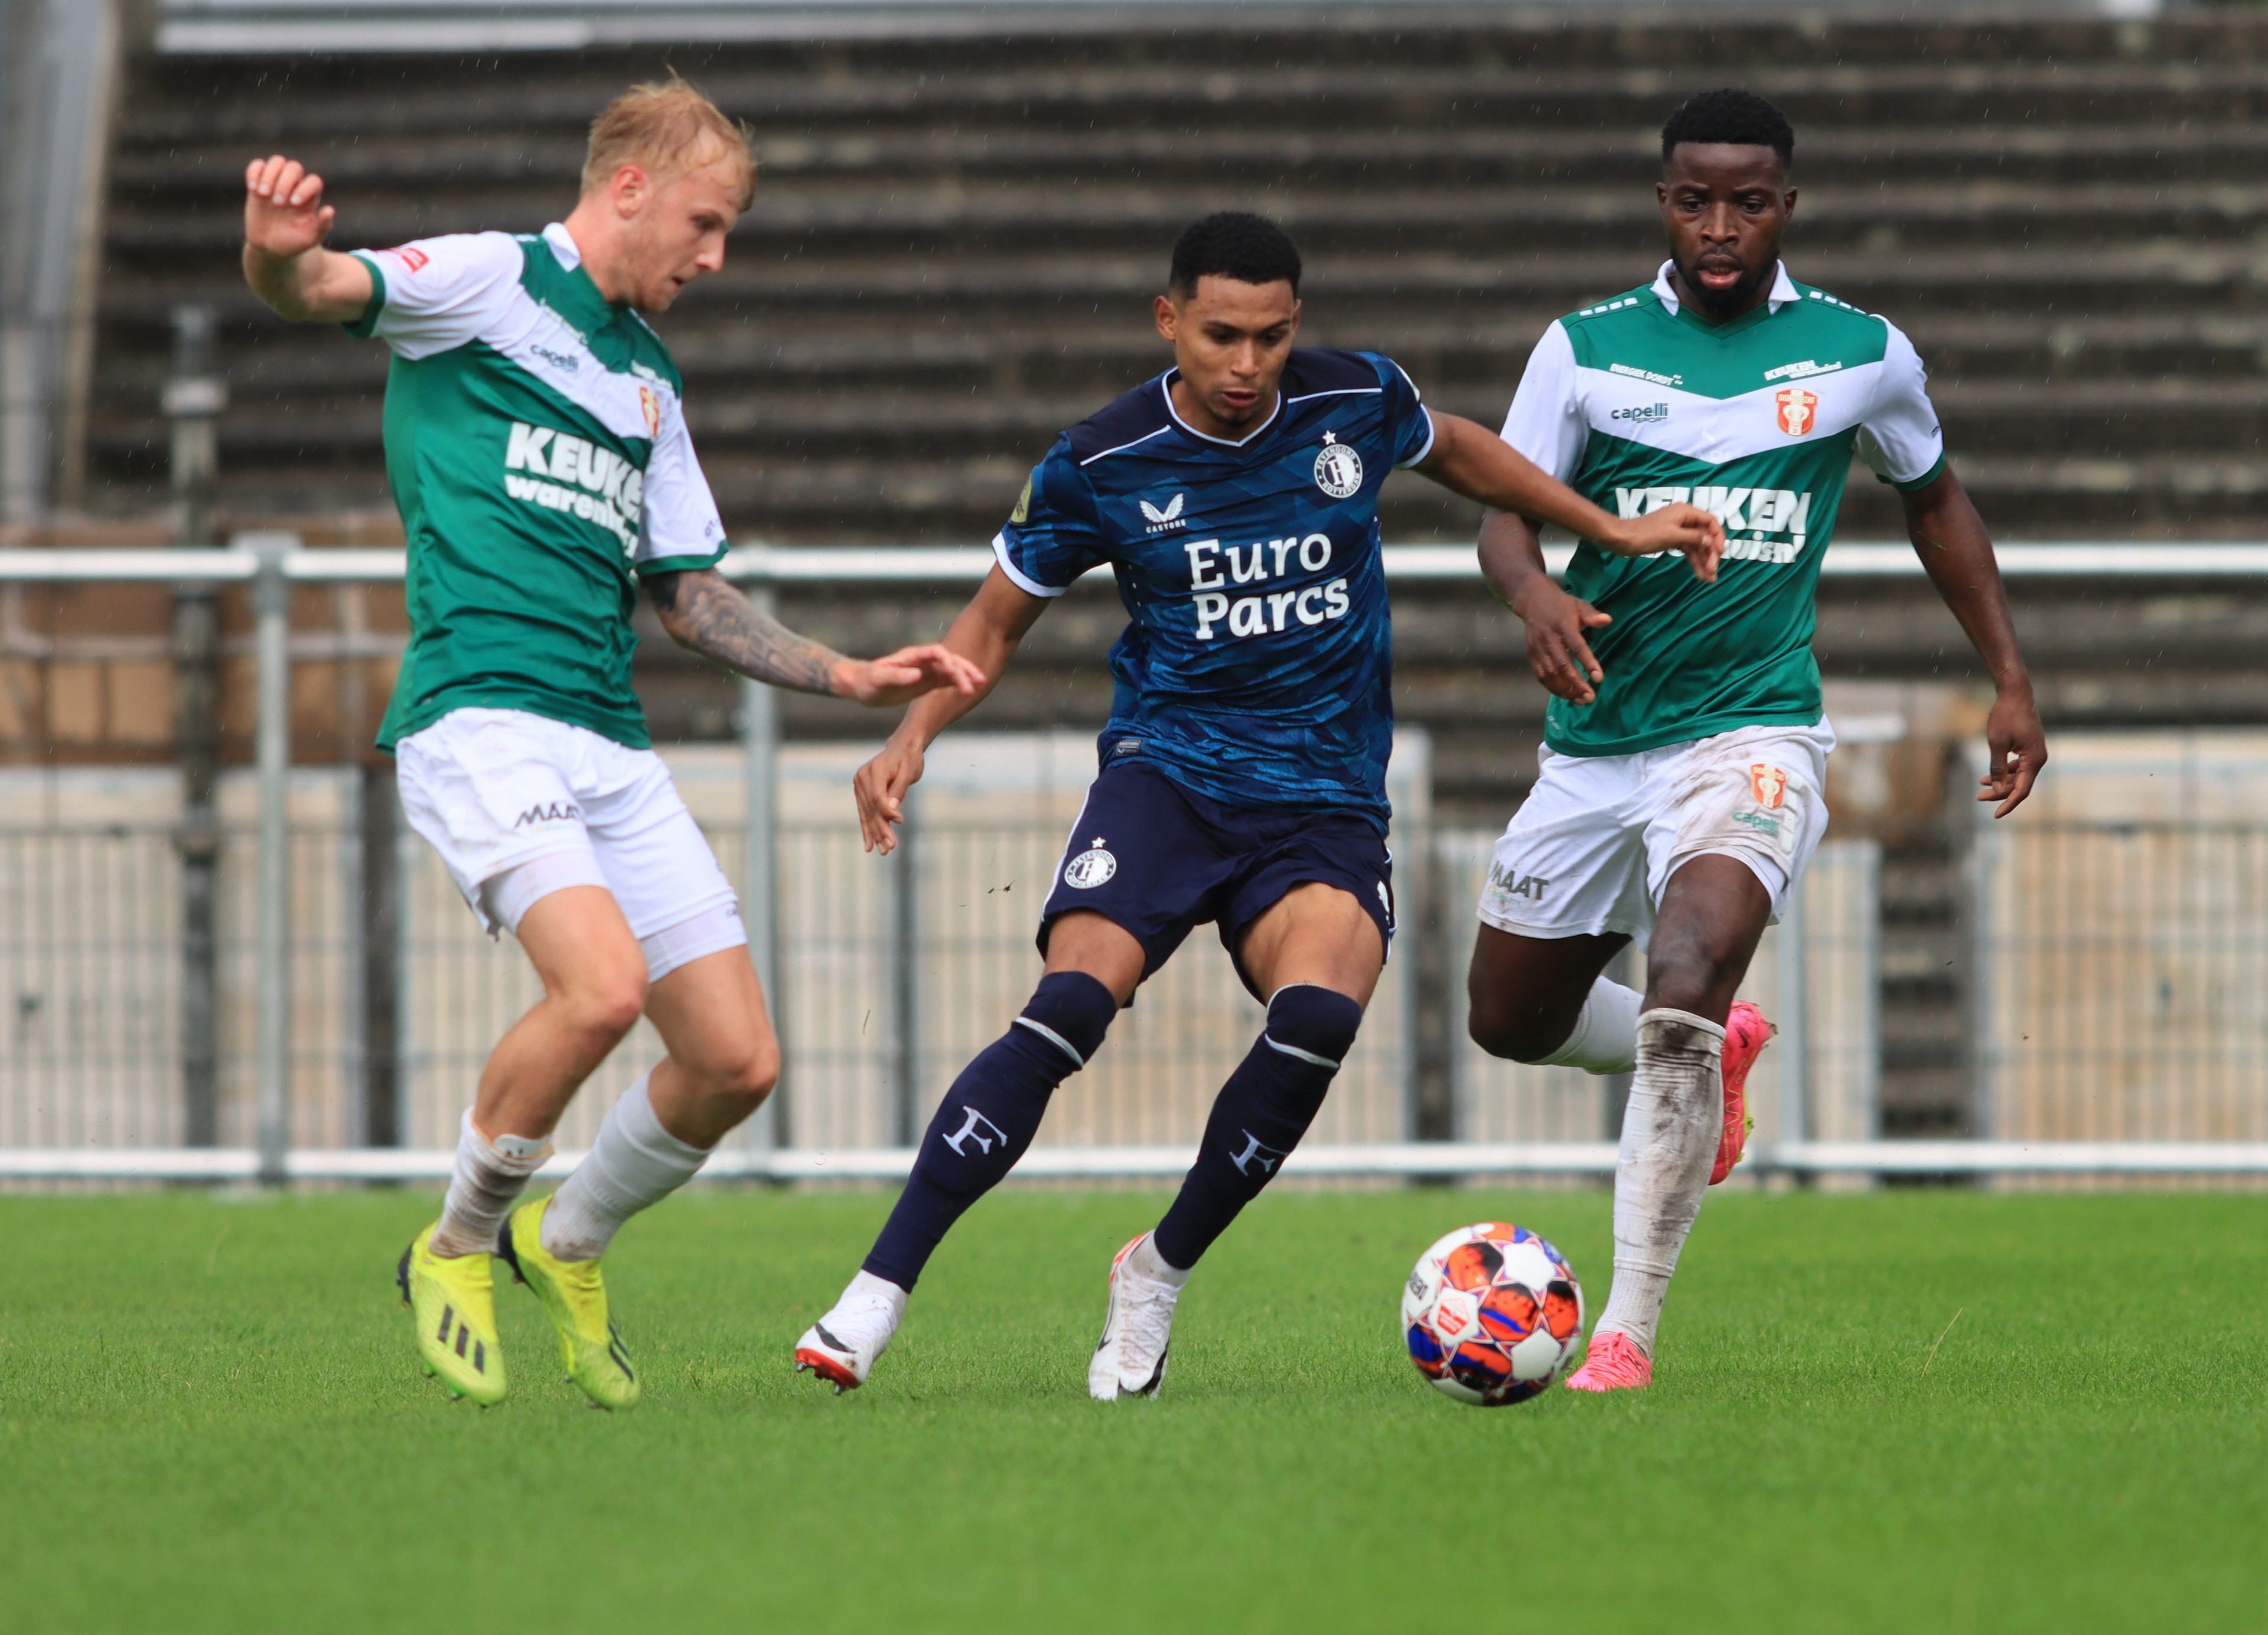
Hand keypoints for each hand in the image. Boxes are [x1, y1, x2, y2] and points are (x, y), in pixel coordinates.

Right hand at [244, 155, 333, 260]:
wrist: (270, 248)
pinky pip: (258, 165)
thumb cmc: (293, 243)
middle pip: (294, 167)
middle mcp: (295, 187)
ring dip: (269, 175)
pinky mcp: (258, 183)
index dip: (305, 188)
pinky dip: (254, 172)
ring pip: (277, 161)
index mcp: (310, 199)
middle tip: (278, 203)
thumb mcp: (309, 239)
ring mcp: (276, 183)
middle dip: (285, 182)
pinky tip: (253, 188)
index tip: (294, 204)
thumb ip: (322, 226)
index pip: (314, 181)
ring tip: (262, 194)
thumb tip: (329, 210)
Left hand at [829, 643, 985, 707]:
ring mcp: (926, 671)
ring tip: (980, 686)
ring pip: (952, 671)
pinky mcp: (927, 682)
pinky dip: (959, 684)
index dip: (947, 660)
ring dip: (965, 677)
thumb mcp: (879, 679)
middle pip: (949, 660)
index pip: (936, 652)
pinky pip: (947, 681)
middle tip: (978, 681)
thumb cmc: (868, 681)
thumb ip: (898, 676)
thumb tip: (919, 675)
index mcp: (912, 656)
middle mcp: (923, 661)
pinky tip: (970, 691)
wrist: (863, 687)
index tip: (953, 672)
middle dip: (964, 668)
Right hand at [853, 736, 925, 853]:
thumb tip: (892, 811)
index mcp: (873, 771)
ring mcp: (860, 786)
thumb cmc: (909, 758)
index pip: (877, 797)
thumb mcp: (909, 771)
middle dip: (880, 830)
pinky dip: (869, 829)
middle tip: (890, 848)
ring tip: (883, 851)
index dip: (887, 812)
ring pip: (867, 814)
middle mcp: (862, 778)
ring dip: (875, 834)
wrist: (902, 748)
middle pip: (871, 809)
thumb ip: (899, 790)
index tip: (901, 821)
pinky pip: (865, 813)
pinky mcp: (862, 793)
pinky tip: (870, 845)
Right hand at [1513, 579, 1612, 704]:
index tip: (1599, 678)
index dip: (1588, 663)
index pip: (1577, 647)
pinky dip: (1553, 688)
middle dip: (1577, 683)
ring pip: (1551, 674)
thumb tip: (1607, 620)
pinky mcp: (1531, 655)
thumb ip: (1593, 615)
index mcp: (1563, 626)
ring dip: (1566, 689)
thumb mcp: (1579, 605)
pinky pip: (1541, 676)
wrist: (1533, 601)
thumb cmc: (1562, 606)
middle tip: (1590, 697)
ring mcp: (1538, 648)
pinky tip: (1566, 695)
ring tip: (1581, 700)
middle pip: (1562, 665)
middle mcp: (1549, 639)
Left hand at [1602, 503, 1722, 582]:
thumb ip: (1693, 537)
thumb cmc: (1645, 534)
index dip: (1718, 537)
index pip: (1710, 522)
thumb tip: (1710, 541)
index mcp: (1686, 512)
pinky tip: (1700, 574)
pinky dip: (1694, 561)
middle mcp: (1685, 519)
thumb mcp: (1672, 536)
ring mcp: (1678, 531)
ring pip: (1697, 546)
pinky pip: (1688, 550)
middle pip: (1705, 536)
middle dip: (1710, 554)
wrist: (1621, 539)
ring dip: (1704, 561)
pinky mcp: (1672, 540)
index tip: (1720, 553)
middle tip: (1713, 572)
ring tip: (1710, 579)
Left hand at [1979, 680, 2046, 817]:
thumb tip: (1998, 788)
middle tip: (1978, 797)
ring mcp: (2035, 754)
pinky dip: (2004, 772)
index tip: (1995, 815)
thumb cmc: (2005, 716)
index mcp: (2034, 760)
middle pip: (2019, 785)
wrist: (2015, 695)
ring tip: (1980, 785)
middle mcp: (2038, 759)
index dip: (2008, 803)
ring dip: (2001, 783)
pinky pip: (2018, 767)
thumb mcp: (1997, 743)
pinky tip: (1988, 776)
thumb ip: (1997, 767)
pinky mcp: (2029, 749)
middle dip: (2000, 793)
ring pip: (2018, 777)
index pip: (2022, 790)